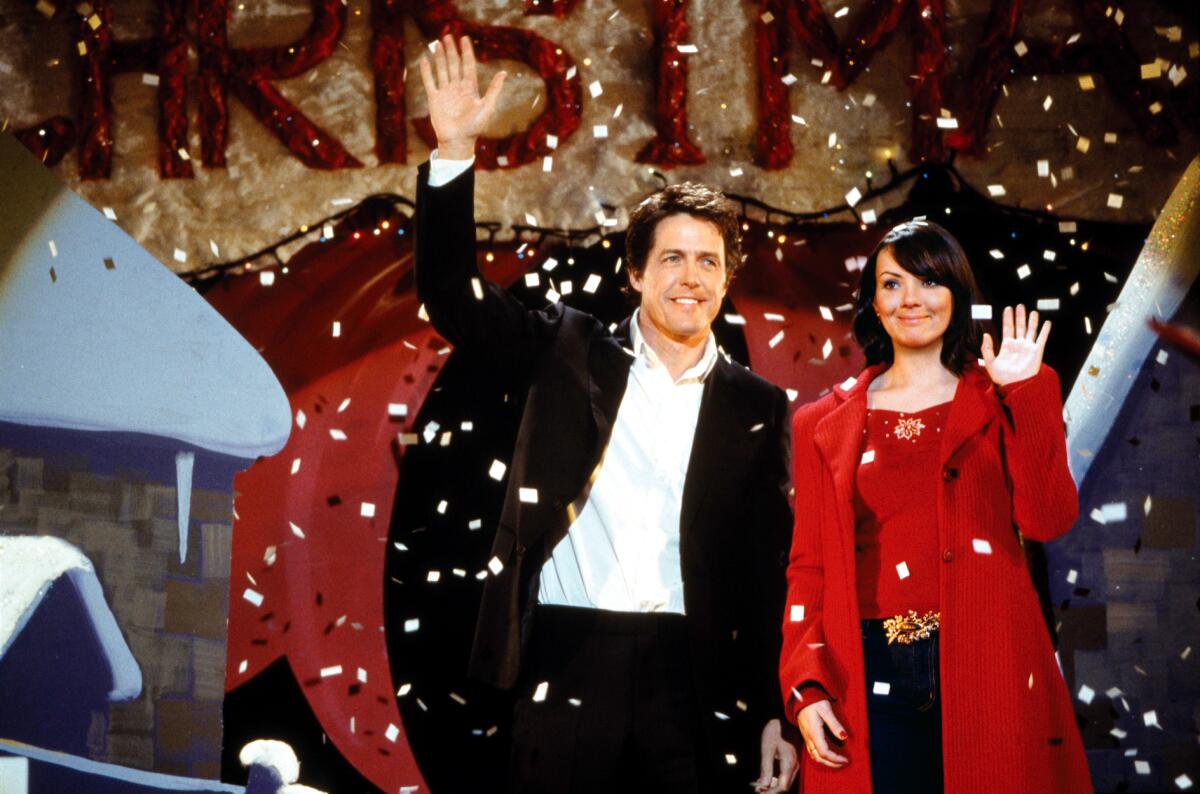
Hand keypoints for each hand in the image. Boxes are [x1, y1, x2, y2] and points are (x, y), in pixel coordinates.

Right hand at [417, 35, 506, 159]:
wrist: (458, 141)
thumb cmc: (474, 127)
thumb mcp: (487, 107)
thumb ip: (494, 90)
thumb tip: (504, 73)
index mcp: (470, 88)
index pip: (468, 65)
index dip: (466, 52)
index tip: (464, 38)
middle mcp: (457, 88)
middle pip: (454, 64)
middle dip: (451, 51)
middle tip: (448, 36)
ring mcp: (445, 93)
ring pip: (442, 70)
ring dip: (440, 57)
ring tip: (438, 44)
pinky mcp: (434, 99)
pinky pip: (430, 82)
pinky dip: (427, 72)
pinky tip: (424, 60)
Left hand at [754, 718, 798, 791]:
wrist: (783, 716)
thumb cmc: (775, 730)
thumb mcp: (767, 749)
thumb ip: (766, 769)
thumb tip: (762, 786)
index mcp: (789, 763)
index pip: (782, 787)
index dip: (771, 793)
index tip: (759, 792)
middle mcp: (795, 766)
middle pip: (785, 787)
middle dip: (771, 791)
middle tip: (757, 790)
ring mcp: (795, 764)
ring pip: (785, 782)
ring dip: (772, 786)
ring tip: (759, 786)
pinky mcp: (793, 761)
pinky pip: (785, 775)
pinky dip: (775, 780)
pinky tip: (765, 779)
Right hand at [796, 699, 847, 768]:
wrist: (801, 697)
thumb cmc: (814, 702)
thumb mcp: (826, 710)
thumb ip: (835, 724)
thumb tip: (844, 737)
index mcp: (814, 732)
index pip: (824, 752)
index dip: (835, 759)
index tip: (846, 760)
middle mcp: (809, 737)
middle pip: (818, 758)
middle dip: (832, 764)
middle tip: (844, 763)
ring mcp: (806, 737)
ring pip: (814, 756)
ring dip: (826, 762)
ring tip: (837, 762)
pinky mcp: (806, 736)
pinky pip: (812, 752)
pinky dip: (821, 757)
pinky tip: (828, 756)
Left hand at [982, 304, 1049, 386]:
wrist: (1015, 386)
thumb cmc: (1002, 377)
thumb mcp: (990, 362)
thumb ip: (986, 349)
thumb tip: (985, 334)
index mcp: (1007, 346)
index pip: (1007, 328)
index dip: (1007, 319)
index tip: (1007, 308)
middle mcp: (1018, 344)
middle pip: (1019, 327)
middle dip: (1019, 316)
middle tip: (1019, 306)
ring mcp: (1028, 347)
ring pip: (1031, 330)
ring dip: (1032, 321)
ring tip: (1032, 311)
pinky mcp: (1037, 351)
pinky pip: (1042, 339)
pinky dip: (1045, 330)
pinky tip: (1047, 322)